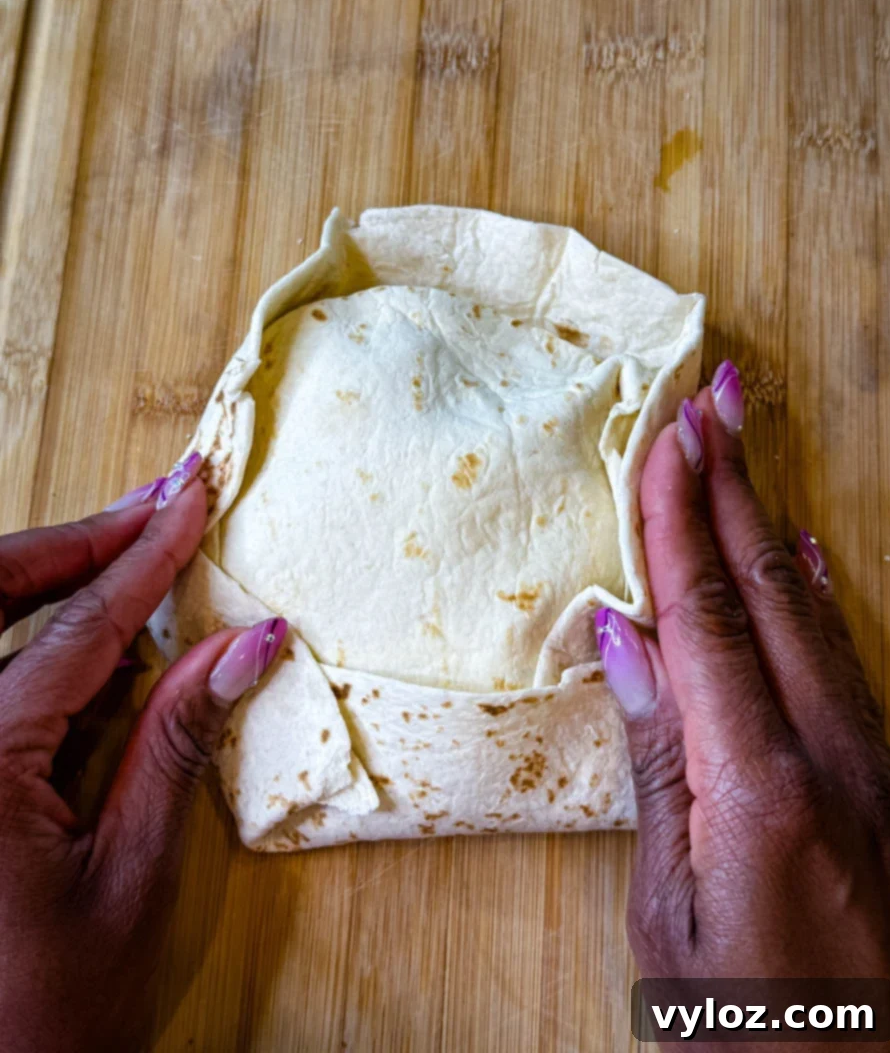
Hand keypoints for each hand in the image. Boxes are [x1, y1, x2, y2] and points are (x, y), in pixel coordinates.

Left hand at [0, 458, 285, 1052]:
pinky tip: (94, 629)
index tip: (193, 498)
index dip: (145, 557)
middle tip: (156, 501)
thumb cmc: (48, 1017)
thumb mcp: (131, 876)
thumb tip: (250, 642)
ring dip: (48, 575)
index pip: (76, 629)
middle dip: (76, 539)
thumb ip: (177, 740)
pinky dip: (30, 632)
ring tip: (132, 542)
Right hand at [597, 362, 889, 1040]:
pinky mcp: (888, 787)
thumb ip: (657, 766)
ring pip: (815, 613)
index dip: (681, 519)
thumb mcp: (670, 916)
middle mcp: (832, 759)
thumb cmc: (746, 1034)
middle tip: (715, 397)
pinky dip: (819, 595)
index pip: (708, 616)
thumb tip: (626, 640)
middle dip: (734, 485)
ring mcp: (873, 768)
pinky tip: (808, 557)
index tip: (668, 437)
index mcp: (760, 788)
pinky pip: (847, 663)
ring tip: (744, 451)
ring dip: (771, 522)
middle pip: (771, 589)